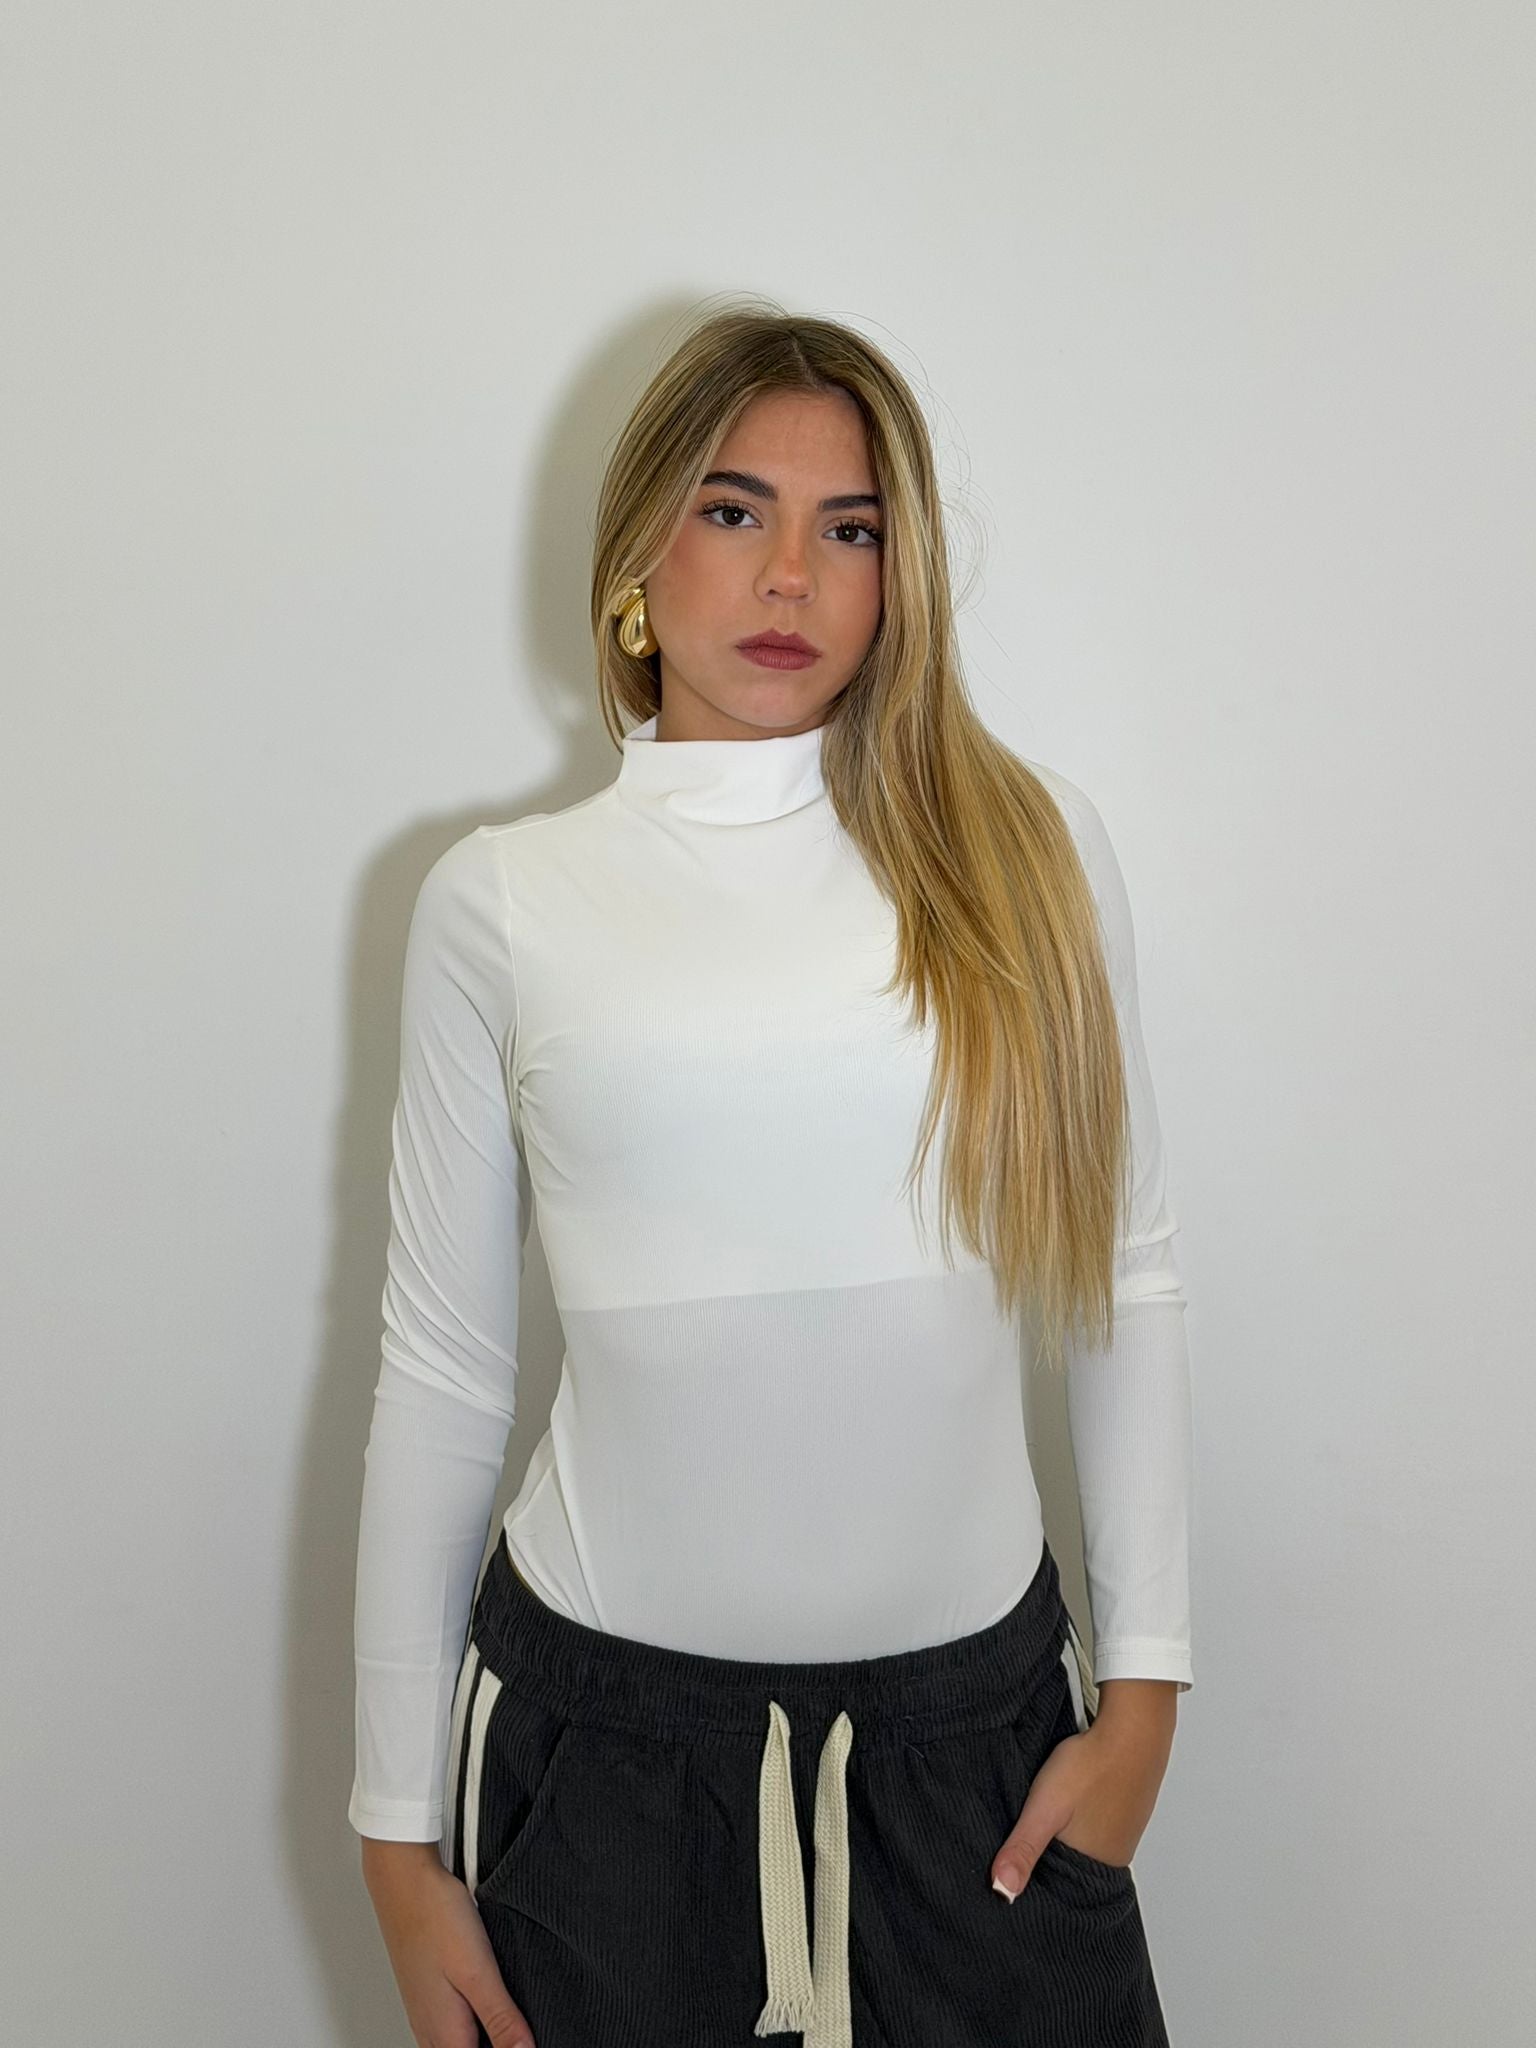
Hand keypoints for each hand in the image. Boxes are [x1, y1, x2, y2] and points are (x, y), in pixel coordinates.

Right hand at [362, 1837, 537, 2046]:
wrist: (403, 1879)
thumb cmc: (435, 1917)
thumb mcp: (478, 1970)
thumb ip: (500, 2017)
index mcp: (446, 2034)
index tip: (523, 2035)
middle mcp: (430, 2031)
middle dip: (497, 2043)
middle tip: (519, 2024)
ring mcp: (426, 2013)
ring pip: (458, 2043)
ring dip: (485, 2035)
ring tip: (509, 2016)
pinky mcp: (427, 1994)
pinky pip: (451, 2025)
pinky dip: (473, 2022)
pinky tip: (487, 2000)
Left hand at [991, 1681, 1176, 1897]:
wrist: (1132, 1729)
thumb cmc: (1089, 1768)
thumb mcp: (1044, 1810)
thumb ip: (1023, 1849)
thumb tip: (1002, 1893)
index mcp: (1095, 1866)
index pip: (1056, 1885)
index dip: (1034, 1874)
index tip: (1015, 1859)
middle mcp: (1115, 1856)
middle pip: (1071, 1863)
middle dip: (1048, 1852)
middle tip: (1030, 1829)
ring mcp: (1126, 1831)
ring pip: (1084, 1841)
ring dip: (1066, 1831)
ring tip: (1050, 1813)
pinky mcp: (1128, 1808)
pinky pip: (1099, 1822)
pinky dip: (1082, 1815)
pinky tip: (1073, 1798)